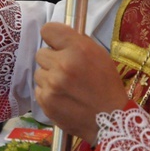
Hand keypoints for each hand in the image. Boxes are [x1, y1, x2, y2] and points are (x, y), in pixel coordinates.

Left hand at [34, 22, 128, 143]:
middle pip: (41, 53)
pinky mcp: (45, 100)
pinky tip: (63, 98)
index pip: (48, 30)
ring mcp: (51, 84)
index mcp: (78, 49)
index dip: (52, 37)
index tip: (57, 45)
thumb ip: (77, 44)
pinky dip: (48, 93)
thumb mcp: (99, 56)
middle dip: (52, 60)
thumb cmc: (106, 85)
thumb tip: (57, 37)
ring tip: (66, 87)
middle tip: (67, 71)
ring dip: (49, 78)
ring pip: (39, 72)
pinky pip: (39, 89)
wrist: (110, 120)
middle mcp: (62, 64)